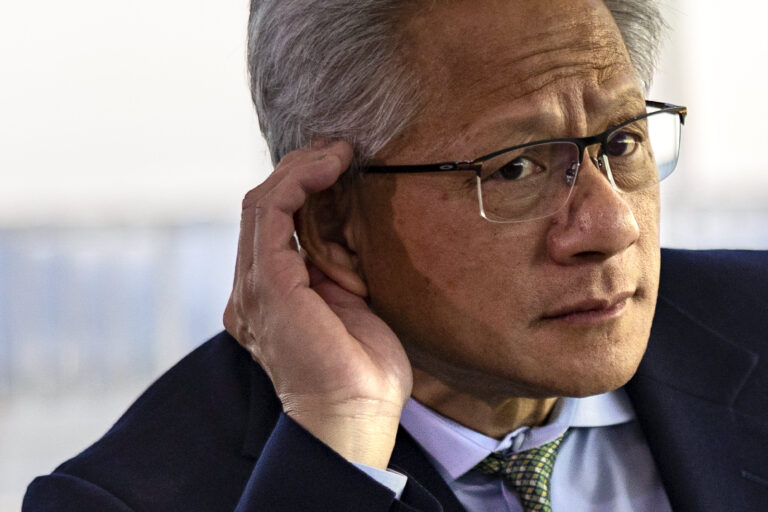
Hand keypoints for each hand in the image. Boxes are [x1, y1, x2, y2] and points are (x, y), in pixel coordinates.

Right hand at [223, 141, 412, 468]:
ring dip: (301, 169)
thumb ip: (335, 267)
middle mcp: (251, 289)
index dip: (302, 188)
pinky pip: (271, 211)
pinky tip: (328, 166)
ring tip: (338, 151)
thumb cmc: (360, 371)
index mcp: (270, 296)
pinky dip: (298, 181)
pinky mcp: (266, 282)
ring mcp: (253, 286)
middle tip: (339, 149)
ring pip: (262, 202)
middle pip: (263, 208)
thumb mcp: (350, 304)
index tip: (340, 165)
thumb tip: (345, 226)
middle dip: (300, 170)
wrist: (354, 414)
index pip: (273, 226)